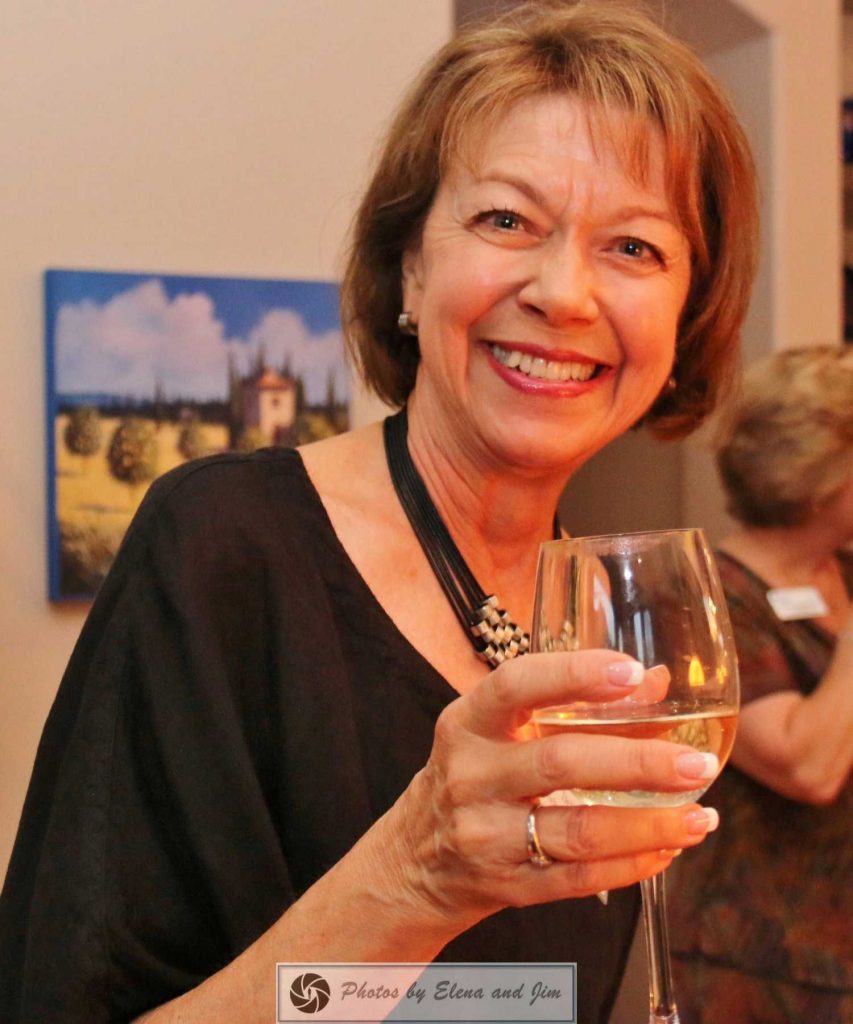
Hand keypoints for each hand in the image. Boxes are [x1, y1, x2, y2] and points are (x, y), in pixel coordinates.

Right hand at [388, 650, 719, 931]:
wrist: (413, 863)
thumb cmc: (472, 778)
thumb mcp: (500, 732)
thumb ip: (572, 706)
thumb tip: (656, 683)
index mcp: (467, 722)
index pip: (516, 686)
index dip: (574, 675)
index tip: (632, 672)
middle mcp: (471, 775)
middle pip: (560, 763)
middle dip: (638, 763)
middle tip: (697, 763)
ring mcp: (485, 835)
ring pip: (578, 831)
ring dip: (649, 825)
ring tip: (701, 816)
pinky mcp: (507, 886)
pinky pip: (580, 878)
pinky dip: (633, 864)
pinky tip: (669, 848)